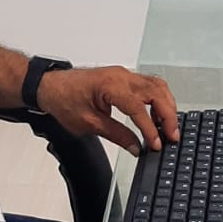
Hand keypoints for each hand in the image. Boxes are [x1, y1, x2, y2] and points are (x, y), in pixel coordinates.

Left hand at [37, 65, 178, 154]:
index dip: (150, 128)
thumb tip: (135, 146)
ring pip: (157, 86)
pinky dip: (159, 100)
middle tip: (172, 136)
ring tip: (168, 128)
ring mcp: (124, 74)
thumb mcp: (88, 124)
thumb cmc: (63, 100)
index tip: (155, 144)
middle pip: (156, 92)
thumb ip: (116, 134)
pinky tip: (158, 116)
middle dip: (168, 115)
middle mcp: (121, 76)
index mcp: (110, 86)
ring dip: (166, 106)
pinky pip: (149, 85)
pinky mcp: (124, 78)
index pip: (139, 108)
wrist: (50, 86)